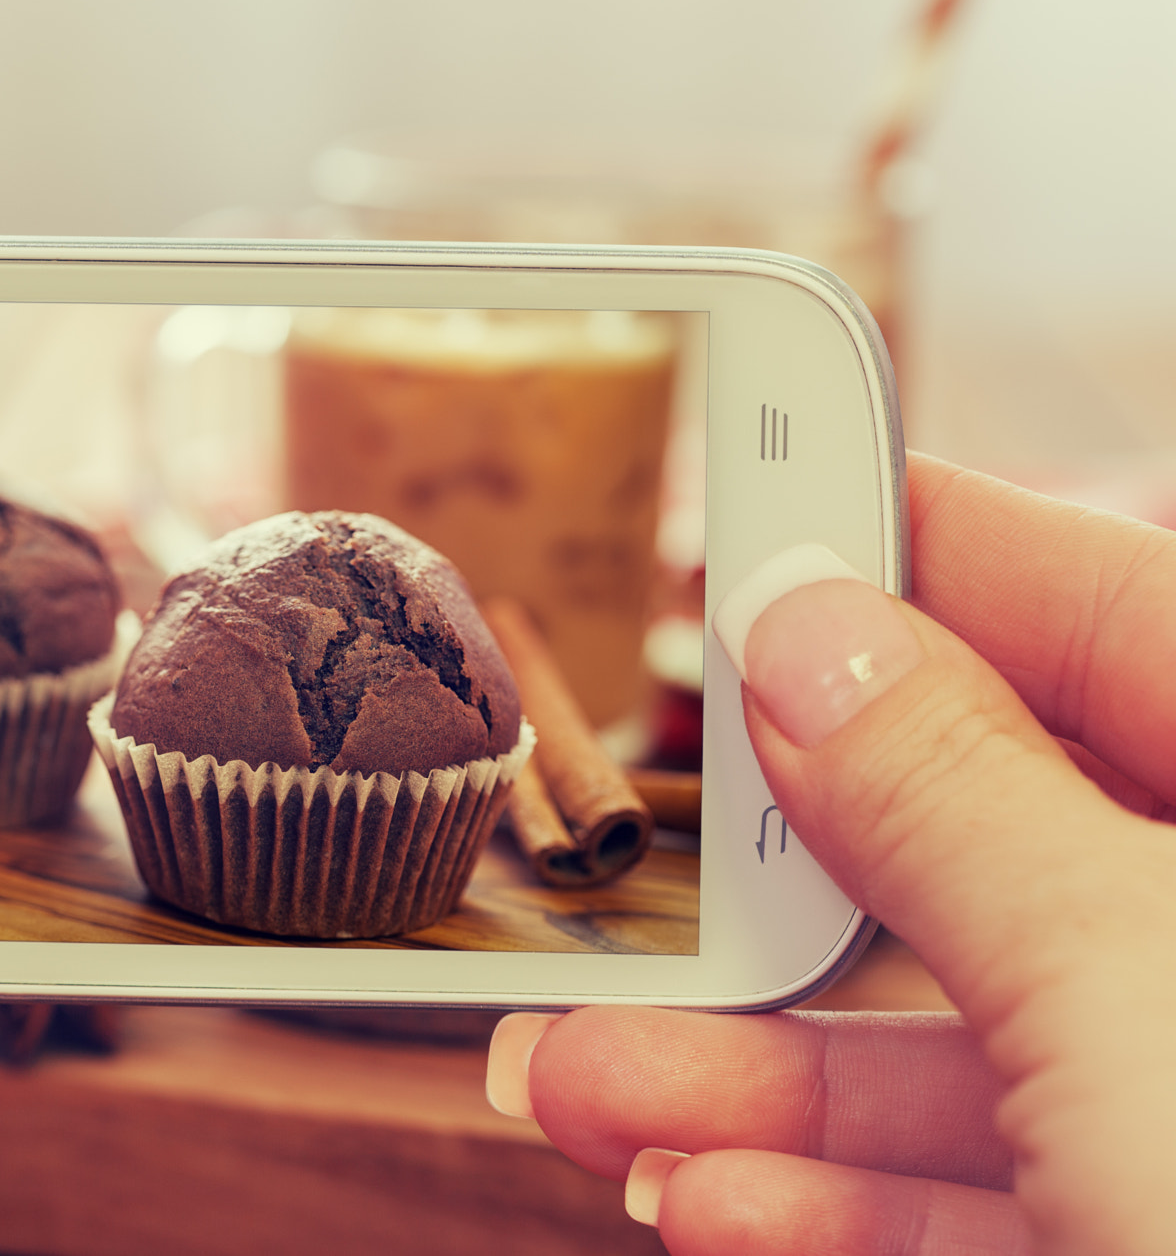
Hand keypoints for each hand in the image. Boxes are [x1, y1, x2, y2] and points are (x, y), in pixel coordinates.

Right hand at [486, 452, 1175, 1254]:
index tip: (752, 515)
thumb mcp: (1132, 981)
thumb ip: (951, 790)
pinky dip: (837, 1207)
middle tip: (632, 855)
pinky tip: (712, 1207)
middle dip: (786, 881)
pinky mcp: (1156, 1237)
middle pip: (999, 847)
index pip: (1108, 598)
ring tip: (581, 1091)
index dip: (916, 547)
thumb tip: (811, 625)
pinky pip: (990, 1195)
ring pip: (967, 1049)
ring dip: (757, 1081)